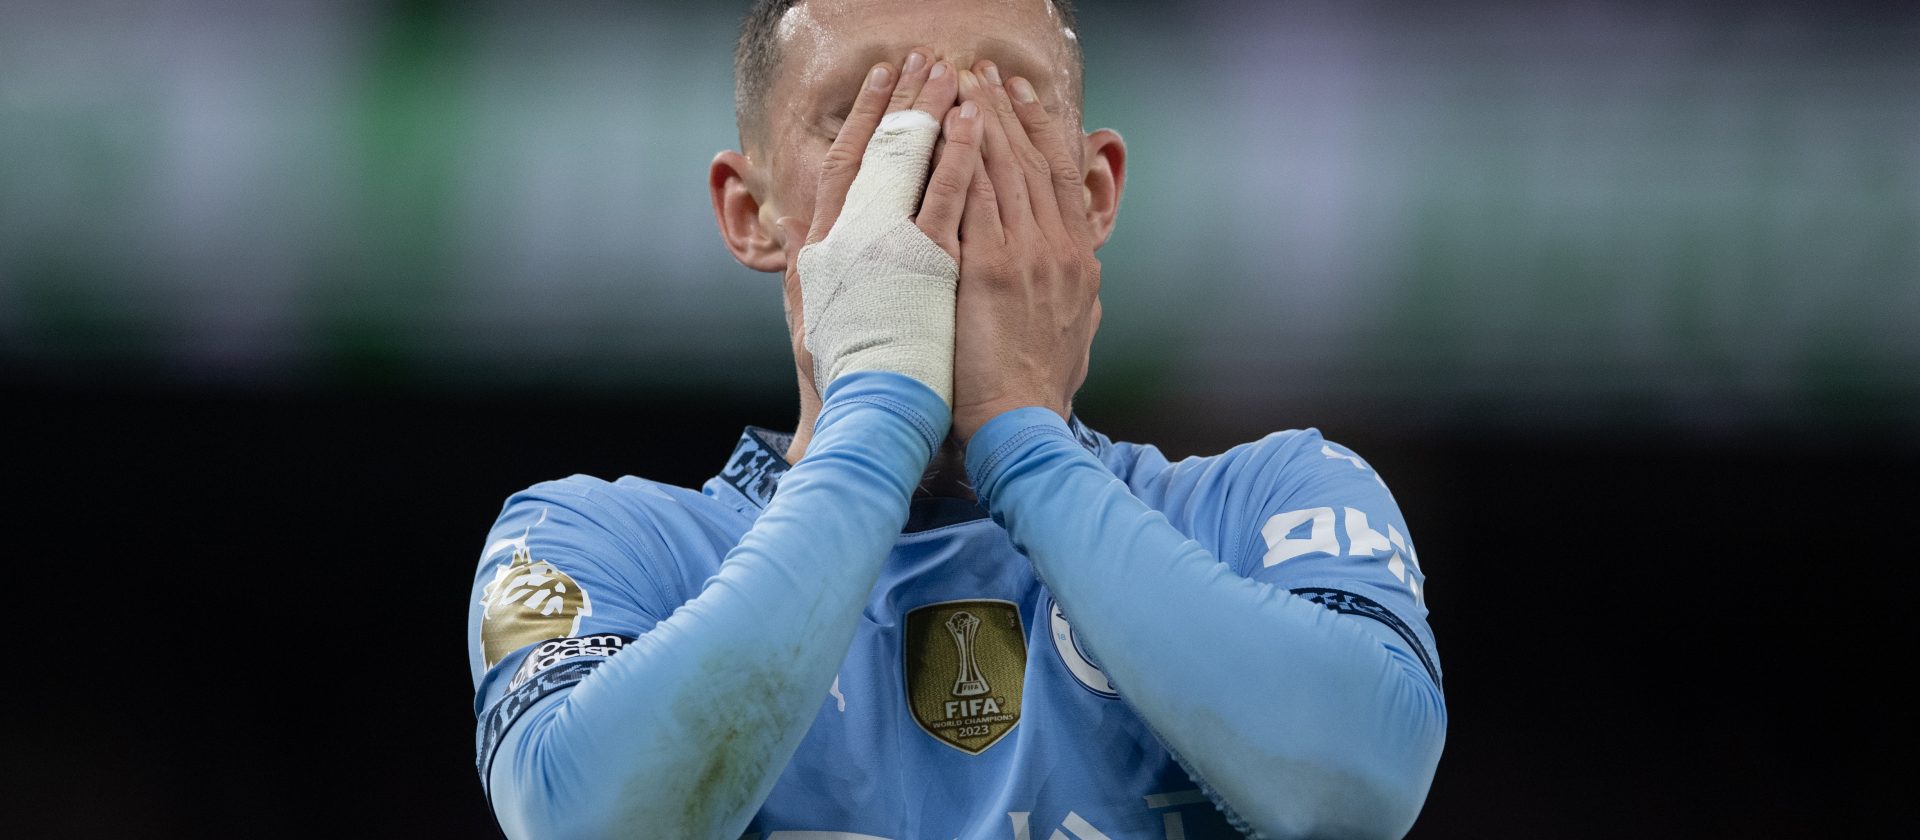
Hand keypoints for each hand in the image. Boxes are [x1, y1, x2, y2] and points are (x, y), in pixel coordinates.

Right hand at [774, 51, 983, 454]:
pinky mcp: (934, 262)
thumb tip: (804, 230)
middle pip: (880, 150)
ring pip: (916, 162)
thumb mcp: (819, 317)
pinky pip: (952, 195)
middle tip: (919, 59)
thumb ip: (817, 269)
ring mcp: (892, 246)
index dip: (864, 118)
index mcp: (825, 247)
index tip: (880, 82)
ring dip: (934, 113)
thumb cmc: (852, 378)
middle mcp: (852, 238)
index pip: (845, 164)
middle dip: (902, 101)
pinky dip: (960, 153)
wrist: (876, 415)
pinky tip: (974, 120)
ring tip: (952, 72)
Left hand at [950, 63, 1101, 444]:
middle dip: (1008, 111)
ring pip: (1005, 169)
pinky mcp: (991, 267)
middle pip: (1033, 161)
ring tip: (964, 81)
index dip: (1044, 132)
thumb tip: (1082, 272)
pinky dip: (965, 157)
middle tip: (985, 72)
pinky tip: (952, 127)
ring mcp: (1027, 254)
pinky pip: (976, 197)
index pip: (1063, 178)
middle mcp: (1058, 248)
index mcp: (1078, 260)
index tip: (1026, 98)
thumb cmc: (1038, 388)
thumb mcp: (1077, 328)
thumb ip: (1075, 290)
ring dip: (984, 119)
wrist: (1023, 422)